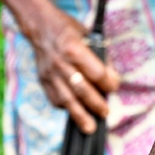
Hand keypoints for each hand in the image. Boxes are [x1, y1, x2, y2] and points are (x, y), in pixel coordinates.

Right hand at [28, 7, 121, 133]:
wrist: (39, 26)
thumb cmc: (68, 28)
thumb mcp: (88, 34)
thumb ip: (99, 55)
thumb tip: (111, 75)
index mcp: (74, 49)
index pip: (95, 72)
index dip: (108, 82)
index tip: (114, 87)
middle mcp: (61, 63)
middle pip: (81, 89)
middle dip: (95, 104)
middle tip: (105, 113)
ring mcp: (50, 74)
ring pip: (66, 99)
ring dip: (79, 115)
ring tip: (90, 127)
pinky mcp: (42, 80)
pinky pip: (54, 99)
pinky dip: (65, 108)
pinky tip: (74, 113)